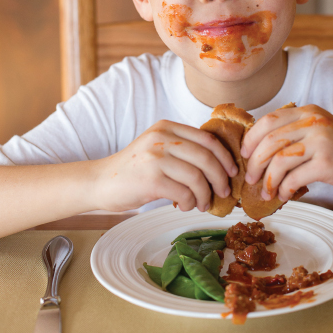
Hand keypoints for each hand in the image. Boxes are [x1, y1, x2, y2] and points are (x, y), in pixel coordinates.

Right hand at [95, 120, 237, 212]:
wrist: (100, 182)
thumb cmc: (134, 170)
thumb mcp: (158, 148)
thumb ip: (182, 149)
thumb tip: (220, 166)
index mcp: (167, 127)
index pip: (207, 138)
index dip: (225, 156)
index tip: (232, 171)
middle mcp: (161, 138)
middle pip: (206, 157)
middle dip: (220, 178)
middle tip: (223, 192)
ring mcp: (155, 157)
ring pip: (197, 176)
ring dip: (205, 194)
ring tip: (202, 203)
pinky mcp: (150, 179)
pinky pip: (184, 192)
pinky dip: (190, 202)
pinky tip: (185, 206)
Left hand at [241, 104, 332, 201]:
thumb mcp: (320, 131)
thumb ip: (295, 133)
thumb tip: (259, 149)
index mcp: (307, 111)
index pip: (268, 120)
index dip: (251, 138)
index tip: (244, 153)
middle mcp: (312, 122)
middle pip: (269, 141)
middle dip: (254, 162)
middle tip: (250, 178)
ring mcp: (321, 141)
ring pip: (279, 161)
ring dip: (268, 180)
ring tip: (266, 192)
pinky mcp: (327, 163)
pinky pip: (294, 178)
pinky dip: (284, 189)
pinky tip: (285, 195)